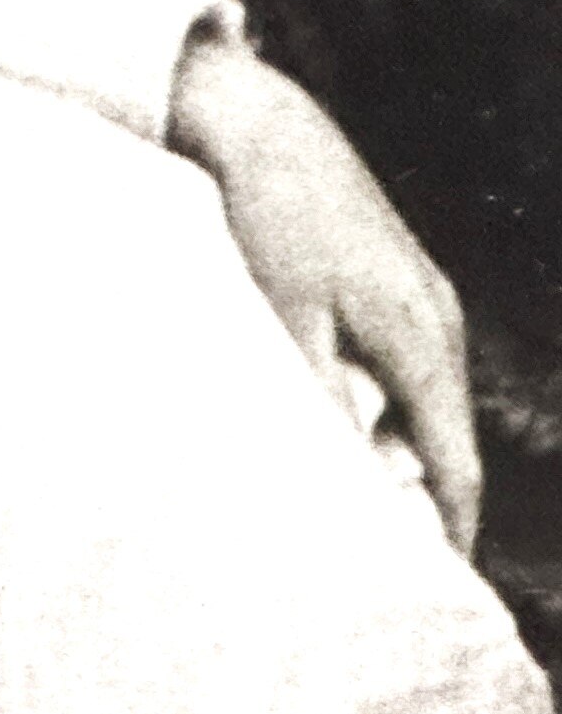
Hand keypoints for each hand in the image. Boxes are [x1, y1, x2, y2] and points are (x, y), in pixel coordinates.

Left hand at [166, 31, 478, 551]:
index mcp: (421, 339)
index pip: (454, 461)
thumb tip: (342, 481)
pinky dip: (382, 411)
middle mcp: (437, 320)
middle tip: (396, 568)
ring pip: (423, 402)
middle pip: (447, 437)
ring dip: (402, 456)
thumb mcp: (283, 317)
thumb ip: (314, 400)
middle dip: (429, 502)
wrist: (259, 127)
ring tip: (364, 515)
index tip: (437, 586)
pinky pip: (401, 366)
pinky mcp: (389, 279)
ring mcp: (419, 295)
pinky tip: (341, 431)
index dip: (450, 528)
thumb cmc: (262, 221)